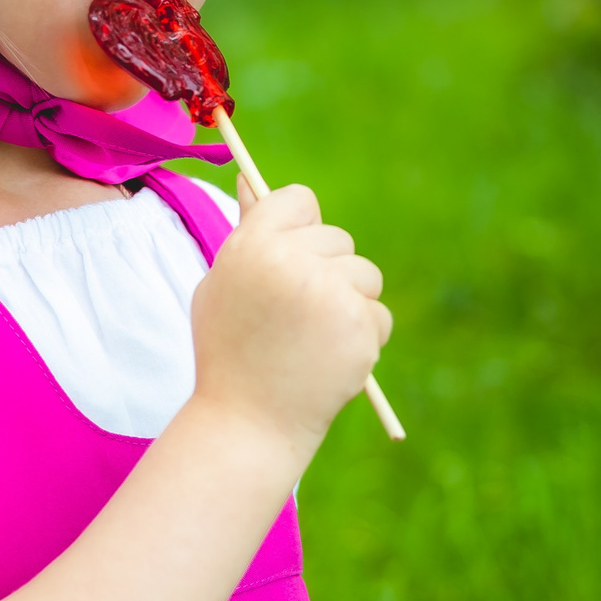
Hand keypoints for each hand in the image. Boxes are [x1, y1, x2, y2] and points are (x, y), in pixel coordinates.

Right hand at [188, 181, 390, 461]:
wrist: (249, 422)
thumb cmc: (230, 350)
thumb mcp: (222, 284)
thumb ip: (247, 231)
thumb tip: (249, 177)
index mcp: (253, 245)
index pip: (299, 200)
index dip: (299, 229)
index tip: (290, 260)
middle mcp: (292, 262)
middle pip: (337, 238)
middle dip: (326, 272)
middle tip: (295, 316)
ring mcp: (330, 295)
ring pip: (364, 274)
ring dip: (350, 302)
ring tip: (314, 338)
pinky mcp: (359, 327)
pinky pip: (378, 313)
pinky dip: (362, 335)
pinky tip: (330, 358)